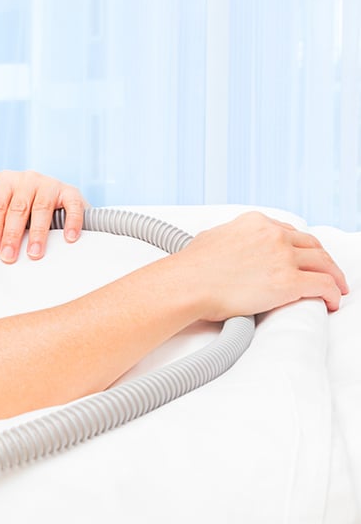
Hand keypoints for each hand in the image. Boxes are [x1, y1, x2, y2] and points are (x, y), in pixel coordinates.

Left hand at [0, 170, 86, 262]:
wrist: (53, 200)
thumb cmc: (19, 205)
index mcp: (6, 180)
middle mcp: (28, 178)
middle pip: (17, 208)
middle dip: (12, 234)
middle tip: (8, 257)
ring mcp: (50, 183)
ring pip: (42, 208)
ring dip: (38, 233)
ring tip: (33, 254)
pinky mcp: (71, 192)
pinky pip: (72, 206)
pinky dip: (71, 222)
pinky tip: (68, 239)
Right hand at [176, 212, 348, 319]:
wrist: (186, 285)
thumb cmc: (190, 268)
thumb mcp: (210, 238)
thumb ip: (227, 238)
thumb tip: (225, 246)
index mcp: (255, 222)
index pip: (289, 231)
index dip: (301, 247)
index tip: (303, 257)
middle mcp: (273, 235)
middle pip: (311, 245)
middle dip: (322, 260)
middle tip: (326, 272)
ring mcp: (283, 257)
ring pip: (323, 263)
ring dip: (334, 276)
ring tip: (336, 288)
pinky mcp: (288, 282)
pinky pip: (323, 285)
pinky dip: (333, 293)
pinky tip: (333, 301)